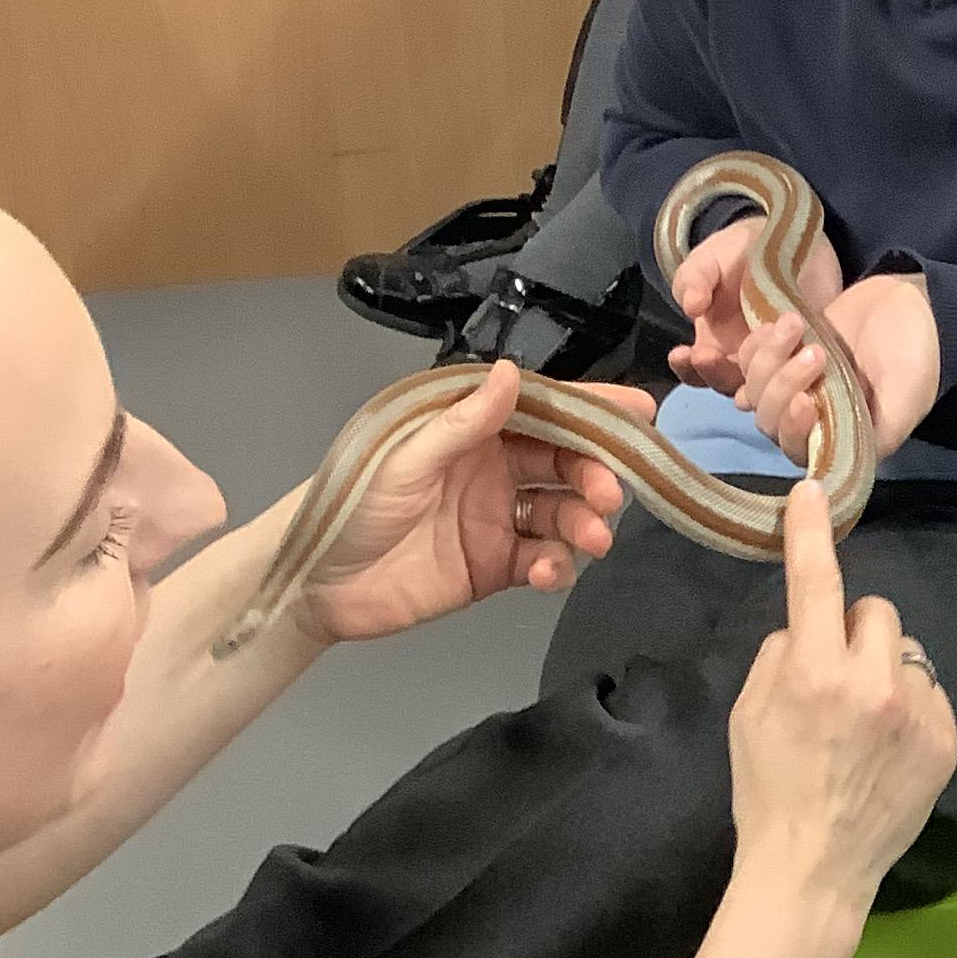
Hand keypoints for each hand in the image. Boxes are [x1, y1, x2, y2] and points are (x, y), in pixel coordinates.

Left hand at [289, 364, 648, 646]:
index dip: (593, 410)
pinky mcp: (496, 567)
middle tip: (609, 495)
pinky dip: (557, 567)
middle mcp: (495, 468)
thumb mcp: (405, 458)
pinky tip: (549, 573)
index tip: (640, 412)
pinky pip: (543, 561)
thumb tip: (511, 373)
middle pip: (566, 463)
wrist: (316, 584)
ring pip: (562, 513)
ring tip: (591, 539)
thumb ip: (463, 423)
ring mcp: (499, 519)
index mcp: (474, 430)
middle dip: (596, 474)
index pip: (544, 410)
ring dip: (584, 523)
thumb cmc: (352, 503)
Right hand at [669, 215, 841, 389]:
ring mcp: (778, 362)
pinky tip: (796, 352)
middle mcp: (743, 362)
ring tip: (763, 337)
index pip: (695, 371)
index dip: (687, 368)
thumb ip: (695, 279)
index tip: (685, 353)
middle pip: (727, 385)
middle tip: (711, 354)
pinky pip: (803, 377)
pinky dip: (800, 372)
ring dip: (760, 374)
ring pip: (765, 388)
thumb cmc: (740, 252)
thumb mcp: (710, 260)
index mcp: (713, 345)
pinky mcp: (809, 354)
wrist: (791, 239)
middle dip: (716, 372)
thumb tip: (690, 306)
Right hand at [729, 485, 956, 910]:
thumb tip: (809, 629)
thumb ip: (782, 655)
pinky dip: (908, 707)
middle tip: (834, 675)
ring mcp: (917, 711)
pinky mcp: (945, 739)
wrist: (813, 868)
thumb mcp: (748, 712)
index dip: (810, 532)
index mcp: (813, 671)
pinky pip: (928, 692)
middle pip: (875, 610)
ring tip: (864, 721)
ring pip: (905, 651)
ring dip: (884, 669)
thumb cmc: (767, 789)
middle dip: (852, 632)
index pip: (815, 580)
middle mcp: (872, 681)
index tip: (810, 492)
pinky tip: (887, 748)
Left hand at [735, 273, 940, 464]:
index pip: (796, 448)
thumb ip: (878, 435)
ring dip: (769, 357)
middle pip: (769, 418)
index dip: (792, 427)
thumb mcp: (906, 400)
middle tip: (818, 350)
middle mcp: (811, 418)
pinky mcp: (782, 356)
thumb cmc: (913, 354)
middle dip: (784, 384)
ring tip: (797, 324)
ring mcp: (793, 385)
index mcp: (838, 436)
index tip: (805, 398)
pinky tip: (778, 326)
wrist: (910, 302)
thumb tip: (837, 469)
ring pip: (755, 388)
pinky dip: (757, 344)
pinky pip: (749, 360)